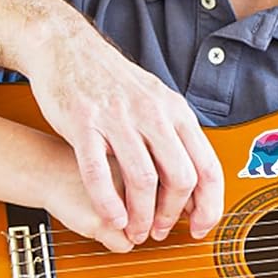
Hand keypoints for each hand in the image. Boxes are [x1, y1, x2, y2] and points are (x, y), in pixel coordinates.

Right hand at [23, 14, 223, 246]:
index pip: (208, 166)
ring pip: (143, 180)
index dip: (209, 205)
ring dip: (143, 216)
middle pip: (181, 177)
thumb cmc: (113, 80)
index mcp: (176, 111)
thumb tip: (195, 184)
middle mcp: (153, 114)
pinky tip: (112, 217)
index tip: (200, 227)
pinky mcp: (84, 124)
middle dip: (173, 214)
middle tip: (161, 230)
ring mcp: (118, 118)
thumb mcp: (157, 102)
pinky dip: (108, 203)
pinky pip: (99, 173)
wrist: (68, 47)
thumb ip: (176, 140)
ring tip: (136, 230)